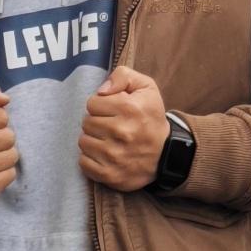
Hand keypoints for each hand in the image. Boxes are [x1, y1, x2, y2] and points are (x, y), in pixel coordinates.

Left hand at [78, 66, 171, 189]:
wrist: (167, 154)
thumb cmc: (151, 118)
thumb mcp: (146, 87)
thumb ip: (123, 76)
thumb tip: (100, 90)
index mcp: (129, 108)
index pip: (92, 103)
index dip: (101, 105)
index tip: (112, 111)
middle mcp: (121, 132)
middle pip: (86, 122)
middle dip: (97, 122)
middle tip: (111, 127)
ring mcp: (114, 156)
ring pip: (83, 142)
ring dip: (93, 140)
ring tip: (108, 141)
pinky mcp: (110, 174)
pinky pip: (83, 163)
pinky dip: (91, 159)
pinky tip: (105, 155)